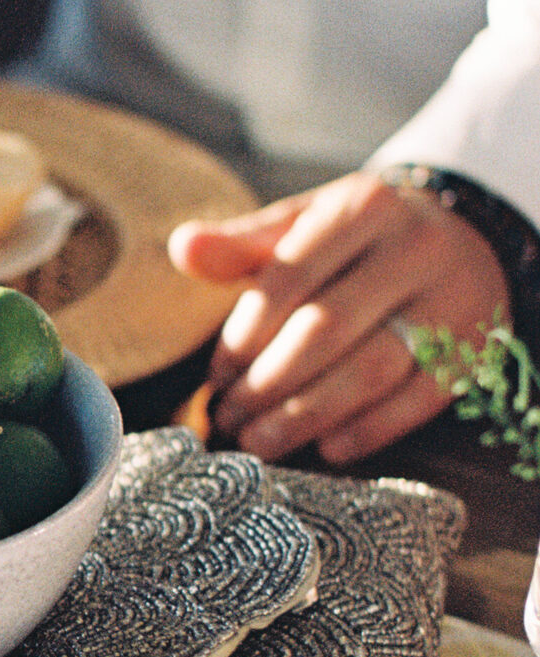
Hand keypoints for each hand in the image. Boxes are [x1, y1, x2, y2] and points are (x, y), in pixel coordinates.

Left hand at [167, 170, 509, 464]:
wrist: (461, 242)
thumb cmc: (359, 241)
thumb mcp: (305, 224)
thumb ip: (243, 243)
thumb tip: (182, 247)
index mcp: (365, 206)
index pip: (289, 277)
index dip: (244, 336)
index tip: (214, 377)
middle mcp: (415, 248)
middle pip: (326, 329)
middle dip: (266, 383)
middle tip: (227, 419)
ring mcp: (452, 300)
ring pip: (371, 369)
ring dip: (306, 415)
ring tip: (259, 443)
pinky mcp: (473, 350)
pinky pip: (417, 402)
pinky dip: (367, 431)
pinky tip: (324, 449)